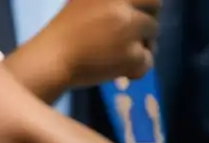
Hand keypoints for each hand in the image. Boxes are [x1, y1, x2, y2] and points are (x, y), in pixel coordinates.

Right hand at [24, 0, 160, 91]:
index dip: (150, 10)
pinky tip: (117, 69)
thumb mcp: (87, 3)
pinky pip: (147, 63)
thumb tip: (136, 10)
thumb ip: (112, 4)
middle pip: (155, 19)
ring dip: (142, 50)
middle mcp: (122, 8)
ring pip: (152, 42)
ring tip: (119, 56)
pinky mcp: (133, 56)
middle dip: (149, 31)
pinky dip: (136, 70)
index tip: (143, 19)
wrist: (54, 57)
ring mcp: (129, 31)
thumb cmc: (66, 31)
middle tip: (136, 41)